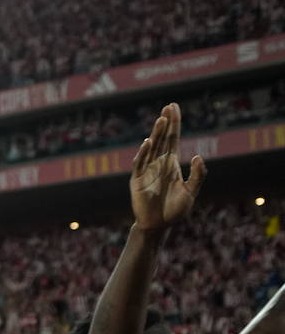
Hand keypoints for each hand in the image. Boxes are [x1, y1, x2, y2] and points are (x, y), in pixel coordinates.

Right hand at [129, 102, 205, 231]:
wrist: (158, 226)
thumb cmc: (174, 210)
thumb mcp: (191, 192)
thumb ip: (197, 175)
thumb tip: (197, 155)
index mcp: (170, 164)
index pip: (173, 139)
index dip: (174, 124)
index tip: (174, 108)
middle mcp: (158, 164)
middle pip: (162, 139)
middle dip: (165, 123)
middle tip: (168, 107)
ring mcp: (146, 171)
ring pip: (152, 148)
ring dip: (156, 133)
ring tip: (161, 119)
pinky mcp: (137, 181)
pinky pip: (140, 164)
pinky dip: (143, 153)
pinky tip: (148, 142)